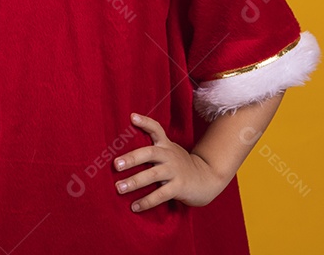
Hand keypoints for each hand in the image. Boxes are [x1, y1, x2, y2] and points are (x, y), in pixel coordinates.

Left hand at [113, 112, 227, 211]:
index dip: (145, 122)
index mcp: (166, 145)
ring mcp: (175, 171)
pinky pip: (161, 195)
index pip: (156, 129)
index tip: (132, 117)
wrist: (207, 178)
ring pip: (153, 175)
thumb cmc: (180, 165)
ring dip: (134, 182)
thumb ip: (153, 147)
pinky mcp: (179, 187)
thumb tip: (124, 151)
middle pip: (150, 153)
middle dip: (132, 158)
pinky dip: (147, 201)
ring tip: (119, 188)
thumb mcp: (170, 151)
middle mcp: (169, 156)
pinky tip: (134, 206)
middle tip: (116, 164)